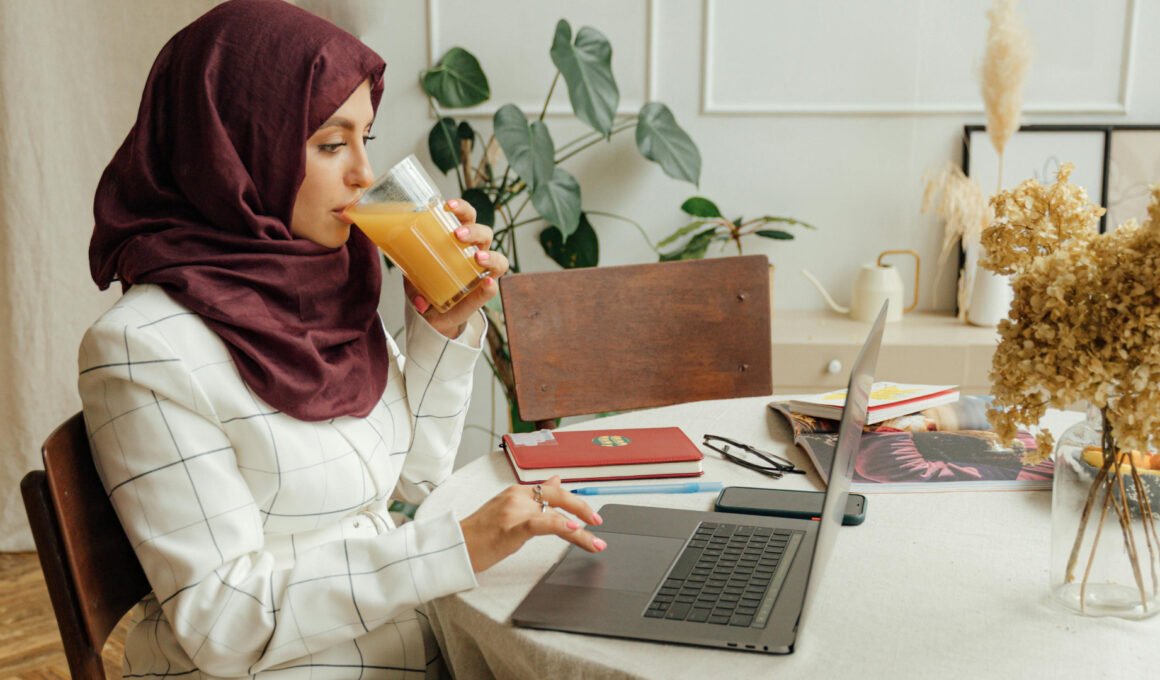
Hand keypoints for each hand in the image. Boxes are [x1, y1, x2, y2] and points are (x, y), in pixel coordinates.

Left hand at [405, 198, 509, 338]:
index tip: (447, 206)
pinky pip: (492, 288)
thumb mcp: (413, 280)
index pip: (468, 216)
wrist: (433, 313)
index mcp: (460, 239)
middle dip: (474, 231)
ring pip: (499, 259)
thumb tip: (419, 301)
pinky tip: (485, 283)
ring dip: (490, 256)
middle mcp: (477, 252)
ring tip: (477, 258)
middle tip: (457, 235)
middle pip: (485, 233)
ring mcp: (483, 273)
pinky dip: (490, 286)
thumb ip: (413, 287)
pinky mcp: (483, 294)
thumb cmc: (426, 284)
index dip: (461, 208)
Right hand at [459, 476, 606, 572]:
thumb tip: (557, 479)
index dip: (575, 501)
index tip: (590, 514)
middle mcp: (517, 497)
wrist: (454, 546)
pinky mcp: (511, 529)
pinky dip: (559, 525)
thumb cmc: (479, 531)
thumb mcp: (507, 506)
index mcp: (516, 492)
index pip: (553, 490)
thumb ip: (533, 494)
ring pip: (556, 515)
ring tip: (596, 542)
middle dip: (583, 508)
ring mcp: (514, 512)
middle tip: (599, 521)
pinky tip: (574, 529)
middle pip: (558, 496)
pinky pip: (541, 523)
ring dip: (581, 532)